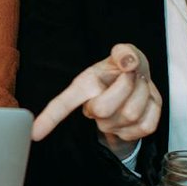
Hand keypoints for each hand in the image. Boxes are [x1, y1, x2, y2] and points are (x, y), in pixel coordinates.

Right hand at [29, 43, 161, 157]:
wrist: (142, 81)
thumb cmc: (126, 67)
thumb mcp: (124, 52)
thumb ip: (124, 51)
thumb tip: (127, 61)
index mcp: (85, 86)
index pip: (62, 104)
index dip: (48, 119)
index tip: (34, 133)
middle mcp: (93, 108)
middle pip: (103, 110)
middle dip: (125, 87)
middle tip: (131, 75)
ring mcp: (112, 124)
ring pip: (129, 115)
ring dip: (143, 94)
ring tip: (139, 86)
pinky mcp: (132, 133)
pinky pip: (145, 126)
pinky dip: (153, 109)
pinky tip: (146, 102)